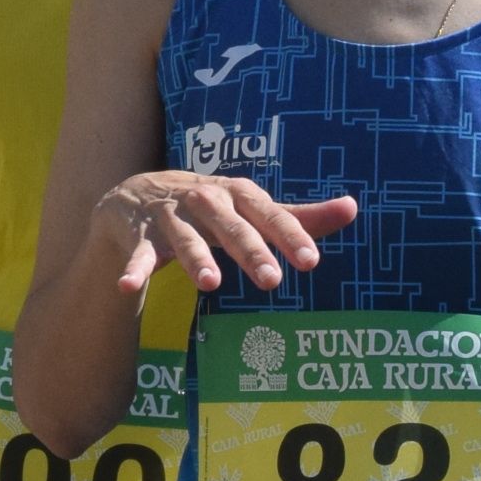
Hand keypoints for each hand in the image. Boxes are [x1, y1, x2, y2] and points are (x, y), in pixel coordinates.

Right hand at [92, 173, 360, 296]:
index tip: (311, 262)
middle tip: (272, 281)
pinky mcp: (140, 235)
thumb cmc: (212, 207)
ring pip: (185, 238)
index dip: (290, 236)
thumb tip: (352, 208)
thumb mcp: (253, 209)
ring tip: (211, 284)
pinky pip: (138, 254)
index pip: (269, 214)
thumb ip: (299, 217)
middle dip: (251, 251)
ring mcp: (171, 216)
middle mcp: (206, 200)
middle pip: (231, 226)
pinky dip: (134, 269)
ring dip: (196, 258)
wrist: (141, 192)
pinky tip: (128, 287)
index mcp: (239, 195)